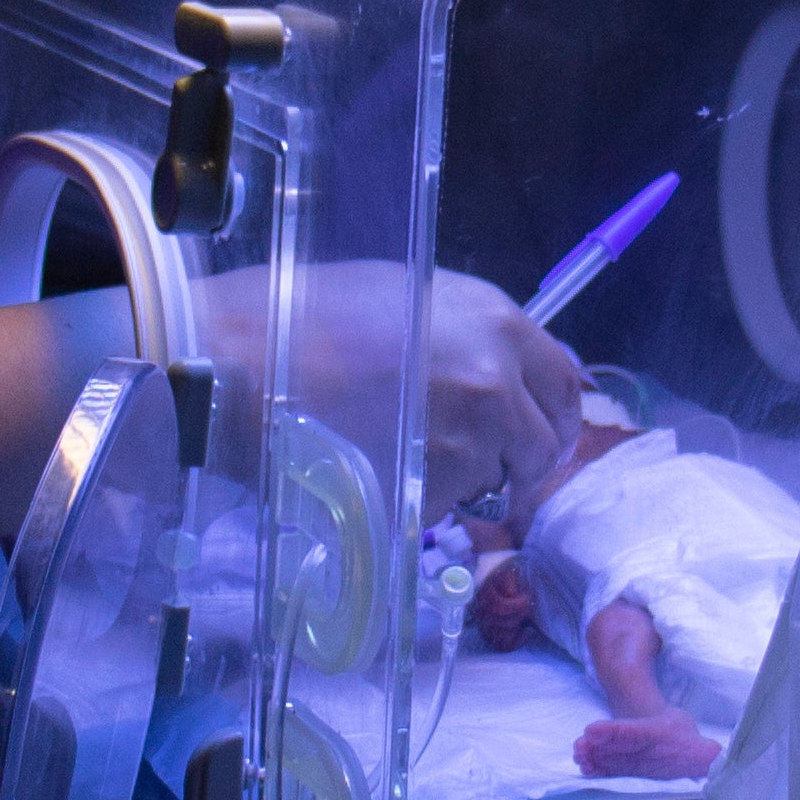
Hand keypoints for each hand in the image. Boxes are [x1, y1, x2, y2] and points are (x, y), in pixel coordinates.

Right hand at [205, 261, 585, 516]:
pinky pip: (444, 504)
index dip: (553, 414)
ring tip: (403, 452)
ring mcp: (467, 441)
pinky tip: (376, 466)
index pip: (565, 382)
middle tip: (481, 463)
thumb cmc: (301, 314)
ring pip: (494, 480)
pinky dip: (421, 498)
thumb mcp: (404, 294)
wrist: (234, 364)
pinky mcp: (431, 490)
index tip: (537, 432)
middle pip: (544, 442)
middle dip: (518, 458)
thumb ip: (466, 334)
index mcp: (495, 322)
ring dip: (464, 478)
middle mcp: (495, 381)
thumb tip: (499, 370)